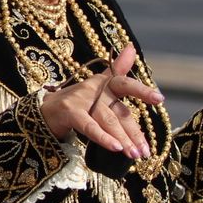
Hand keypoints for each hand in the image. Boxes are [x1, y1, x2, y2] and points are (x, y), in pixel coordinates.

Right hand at [39, 45, 165, 157]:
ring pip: (108, 121)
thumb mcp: (96, 87)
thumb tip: (131, 48)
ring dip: (124, 139)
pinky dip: (104, 138)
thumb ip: (116, 70)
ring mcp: (81, 99)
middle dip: (135, 133)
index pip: (125, 84)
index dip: (142, 90)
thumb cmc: (75, 101)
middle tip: (145, 151)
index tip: (160, 99)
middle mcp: (94, 89)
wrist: (42, 111)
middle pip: (120, 111)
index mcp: (103, 84)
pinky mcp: (70, 112)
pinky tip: (116, 148)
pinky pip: (90, 127)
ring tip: (135, 155)